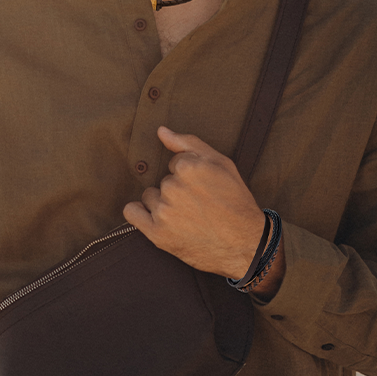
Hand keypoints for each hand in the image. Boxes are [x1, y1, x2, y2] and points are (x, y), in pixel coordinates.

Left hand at [123, 126, 271, 283]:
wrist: (245, 244)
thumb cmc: (236, 201)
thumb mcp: (222, 164)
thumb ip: (188, 143)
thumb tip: (161, 131)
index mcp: (188, 167)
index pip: (175, 165)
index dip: (190, 176)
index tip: (202, 188)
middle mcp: (173, 187)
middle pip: (162, 182)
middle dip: (177, 191)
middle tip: (197, 205)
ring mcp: (164, 211)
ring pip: (149, 197)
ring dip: (162, 204)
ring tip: (185, 216)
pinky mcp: (157, 233)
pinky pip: (132, 213)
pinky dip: (139, 214)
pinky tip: (154, 218)